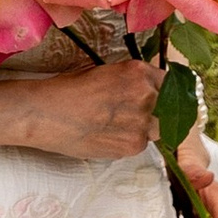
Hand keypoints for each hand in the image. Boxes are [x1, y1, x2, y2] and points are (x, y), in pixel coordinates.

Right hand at [12, 58, 159, 161]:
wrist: (46, 114)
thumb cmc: (68, 88)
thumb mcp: (106, 72)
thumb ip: (132, 81)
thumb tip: (149, 90)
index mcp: (139, 72)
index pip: (171, 83)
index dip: (166, 91)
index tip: (164, 97)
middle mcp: (146, 95)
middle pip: (170, 107)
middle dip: (161, 111)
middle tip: (140, 113)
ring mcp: (141, 123)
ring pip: (159, 128)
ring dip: (147, 127)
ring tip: (120, 124)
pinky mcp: (132, 146)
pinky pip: (141, 143)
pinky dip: (131, 140)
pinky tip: (109, 135)